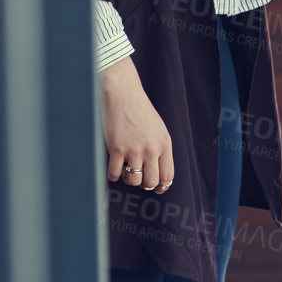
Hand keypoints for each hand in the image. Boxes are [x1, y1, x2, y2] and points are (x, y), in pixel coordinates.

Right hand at [100, 58, 173, 192]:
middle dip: (144, 183)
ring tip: (124, 168)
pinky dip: (113, 175)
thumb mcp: (158, 129)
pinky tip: (113, 167)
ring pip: (133, 180)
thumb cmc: (139, 110)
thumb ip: (160, 149)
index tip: (157, 188)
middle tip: (137, 176)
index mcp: (164, 143)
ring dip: (127, 179)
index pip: (168, 175)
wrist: (123, 93)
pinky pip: (114, 174)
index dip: (162, 186)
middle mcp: (151, 148)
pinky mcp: (117, 148)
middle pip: (151, 182)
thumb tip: (157, 174)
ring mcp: (134, 149)